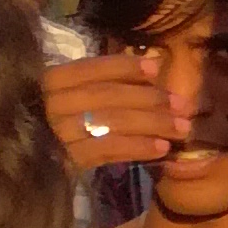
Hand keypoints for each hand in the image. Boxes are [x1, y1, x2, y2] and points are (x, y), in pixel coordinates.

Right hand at [44, 51, 176, 172]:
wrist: (44, 153)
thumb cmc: (75, 111)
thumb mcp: (85, 88)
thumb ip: (112, 79)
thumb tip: (155, 67)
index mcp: (54, 80)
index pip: (90, 68)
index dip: (124, 67)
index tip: (156, 68)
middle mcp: (54, 105)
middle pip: (106, 96)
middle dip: (149, 99)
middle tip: (182, 105)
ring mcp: (60, 134)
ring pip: (111, 124)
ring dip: (152, 124)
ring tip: (182, 128)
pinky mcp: (71, 160)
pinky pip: (108, 151)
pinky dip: (137, 148)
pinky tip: (162, 148)